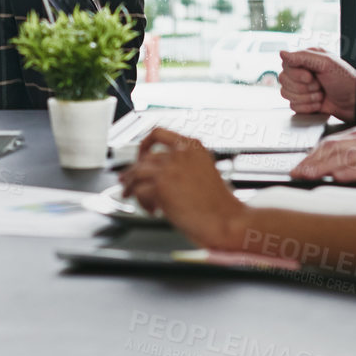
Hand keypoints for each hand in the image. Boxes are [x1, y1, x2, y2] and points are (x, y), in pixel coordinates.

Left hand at [118, 129, 243, 248]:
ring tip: (132, 197)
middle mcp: (180, 153)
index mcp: (193, 146)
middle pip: (144, 158)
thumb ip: (180, 166)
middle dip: (133, 172)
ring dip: (131, 187)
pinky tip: (153, 210)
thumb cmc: (219, 206)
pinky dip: (142, 203)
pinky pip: (139, 191)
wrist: (227, 222)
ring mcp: (169, 168)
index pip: (158, 133)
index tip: (139, 156)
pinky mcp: (161, 186)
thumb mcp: (203, 172)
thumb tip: (154, 172)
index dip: (144, 145)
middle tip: (127, 182)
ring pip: (137, 174)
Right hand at [278, 47, 355, 120]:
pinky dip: (308, 107)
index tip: (311, 77)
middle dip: (304, 87)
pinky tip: (319, 103)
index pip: (286, 65)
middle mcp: (301, 72)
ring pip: (286, 94)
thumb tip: (281, 53)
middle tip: (320, 86)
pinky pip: (293, 106)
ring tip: (321, 95)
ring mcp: (301, 88)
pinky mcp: (303, 102)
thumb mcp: (327, 63)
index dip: (296, 74)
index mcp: (306, 59)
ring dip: (307, 98)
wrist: (355, 102)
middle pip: (284, 80)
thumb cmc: (346, 81)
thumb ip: (303, 57)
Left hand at [290, 125, 355, 182]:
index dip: (312, 155)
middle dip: (311, 161)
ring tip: (308, 175)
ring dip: (324, 167)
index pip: (330, 143)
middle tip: (295, 173)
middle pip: (333, 148)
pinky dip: (353, 171)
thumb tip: (337, 168)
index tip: (298, 166)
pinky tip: (340, 177)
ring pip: (346, 156)